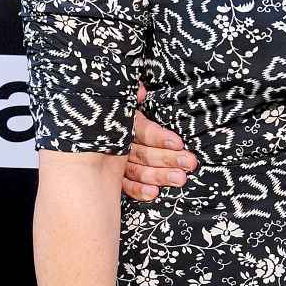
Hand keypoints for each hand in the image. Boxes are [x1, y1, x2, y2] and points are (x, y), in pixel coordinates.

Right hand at [122, 83, 196, 200]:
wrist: (96, 121)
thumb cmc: (123, 110)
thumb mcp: (127, 100)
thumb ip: (135, 95)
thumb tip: (142, 92)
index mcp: (126, 122)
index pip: (143, 130)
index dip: (159, 137)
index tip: (178, 143)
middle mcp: (119, 142)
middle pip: (144, 153)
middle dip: (168, 159)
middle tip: (189, 163)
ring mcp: (116, 161)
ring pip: (138, 170)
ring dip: (159, 175)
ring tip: (180, 179)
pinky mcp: (116, 176)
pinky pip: (126, 185)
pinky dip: (138, 190)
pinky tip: (153, 193)